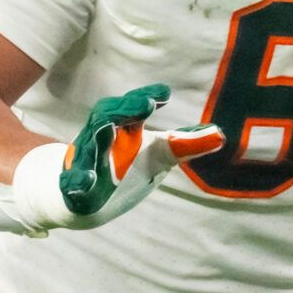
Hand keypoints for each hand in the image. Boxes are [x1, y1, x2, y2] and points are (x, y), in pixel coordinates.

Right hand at [10, 85, 223, 231]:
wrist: (84, 199)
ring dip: (99, 137)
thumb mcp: (158, 155)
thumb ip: (185, 144)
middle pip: (106, 117)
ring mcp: (84, 162)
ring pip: (87, 145)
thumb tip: (219, 134)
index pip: (129, 107)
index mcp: (120, 129)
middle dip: (125, 110)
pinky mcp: (74, 187)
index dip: (144, 99)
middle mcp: (100, 140)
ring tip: (112, 130)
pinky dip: (79, 180)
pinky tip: (88, 181)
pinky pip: (72, 182)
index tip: (165, 93)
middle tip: (147, 105)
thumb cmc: (124, 168)